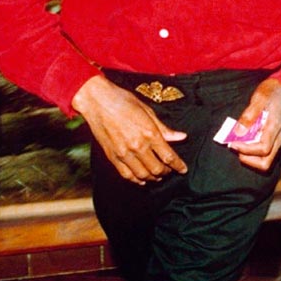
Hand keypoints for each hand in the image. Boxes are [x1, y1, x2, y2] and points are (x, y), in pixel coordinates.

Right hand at [72, 75, 186, 183]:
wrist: (97, 100)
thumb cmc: (123, 101)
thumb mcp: (148, 111)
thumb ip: (164, 128)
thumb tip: (181, 137)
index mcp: (149, 133)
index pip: (168, 156)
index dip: (178, 165)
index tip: (183, 169)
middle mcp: (137, 146)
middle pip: (157, 169)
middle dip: (166, 172)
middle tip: (169, 170)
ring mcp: (123, 153)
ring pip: (142, 175)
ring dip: (153, 178)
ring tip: (157, 175)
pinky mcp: (112, 157)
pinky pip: (126, 175)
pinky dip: (136, 180)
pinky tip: (141, 179)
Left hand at [228, 77, 280, 171]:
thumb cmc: (273, 93)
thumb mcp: (260, 98)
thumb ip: (249, 115)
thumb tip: (238, 132)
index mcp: (275, 127)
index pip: (263, 149)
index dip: (246, 150)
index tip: (233, 143)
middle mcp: (279, 138)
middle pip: (265, 163)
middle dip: (248, 159)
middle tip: (236, 146)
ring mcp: (278, 141)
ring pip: (266, 161)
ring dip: (250, 158)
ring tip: (240, 144)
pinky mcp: (275, 141)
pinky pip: (265, 155)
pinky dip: (253, 153)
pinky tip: (246, 141)